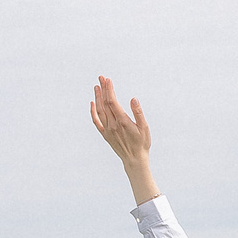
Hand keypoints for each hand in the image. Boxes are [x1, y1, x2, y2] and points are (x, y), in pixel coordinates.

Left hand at [90, 75, 161, 203]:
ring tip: (97, 87)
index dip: (109, 90)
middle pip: (105, 103)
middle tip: (102, 78)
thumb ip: (138, 113)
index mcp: (122, 121)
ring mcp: (107, 130)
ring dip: (97, 98)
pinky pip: (96, 121)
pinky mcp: (105, 134)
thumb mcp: (144, 128)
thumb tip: (133, 99)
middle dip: (103, 89)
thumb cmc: (142, 143)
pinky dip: (93, 111)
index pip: (112, 102)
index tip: (108, 80)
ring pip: (99, 110)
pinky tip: (93, 103)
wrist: (134, 159)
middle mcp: (112, 125)